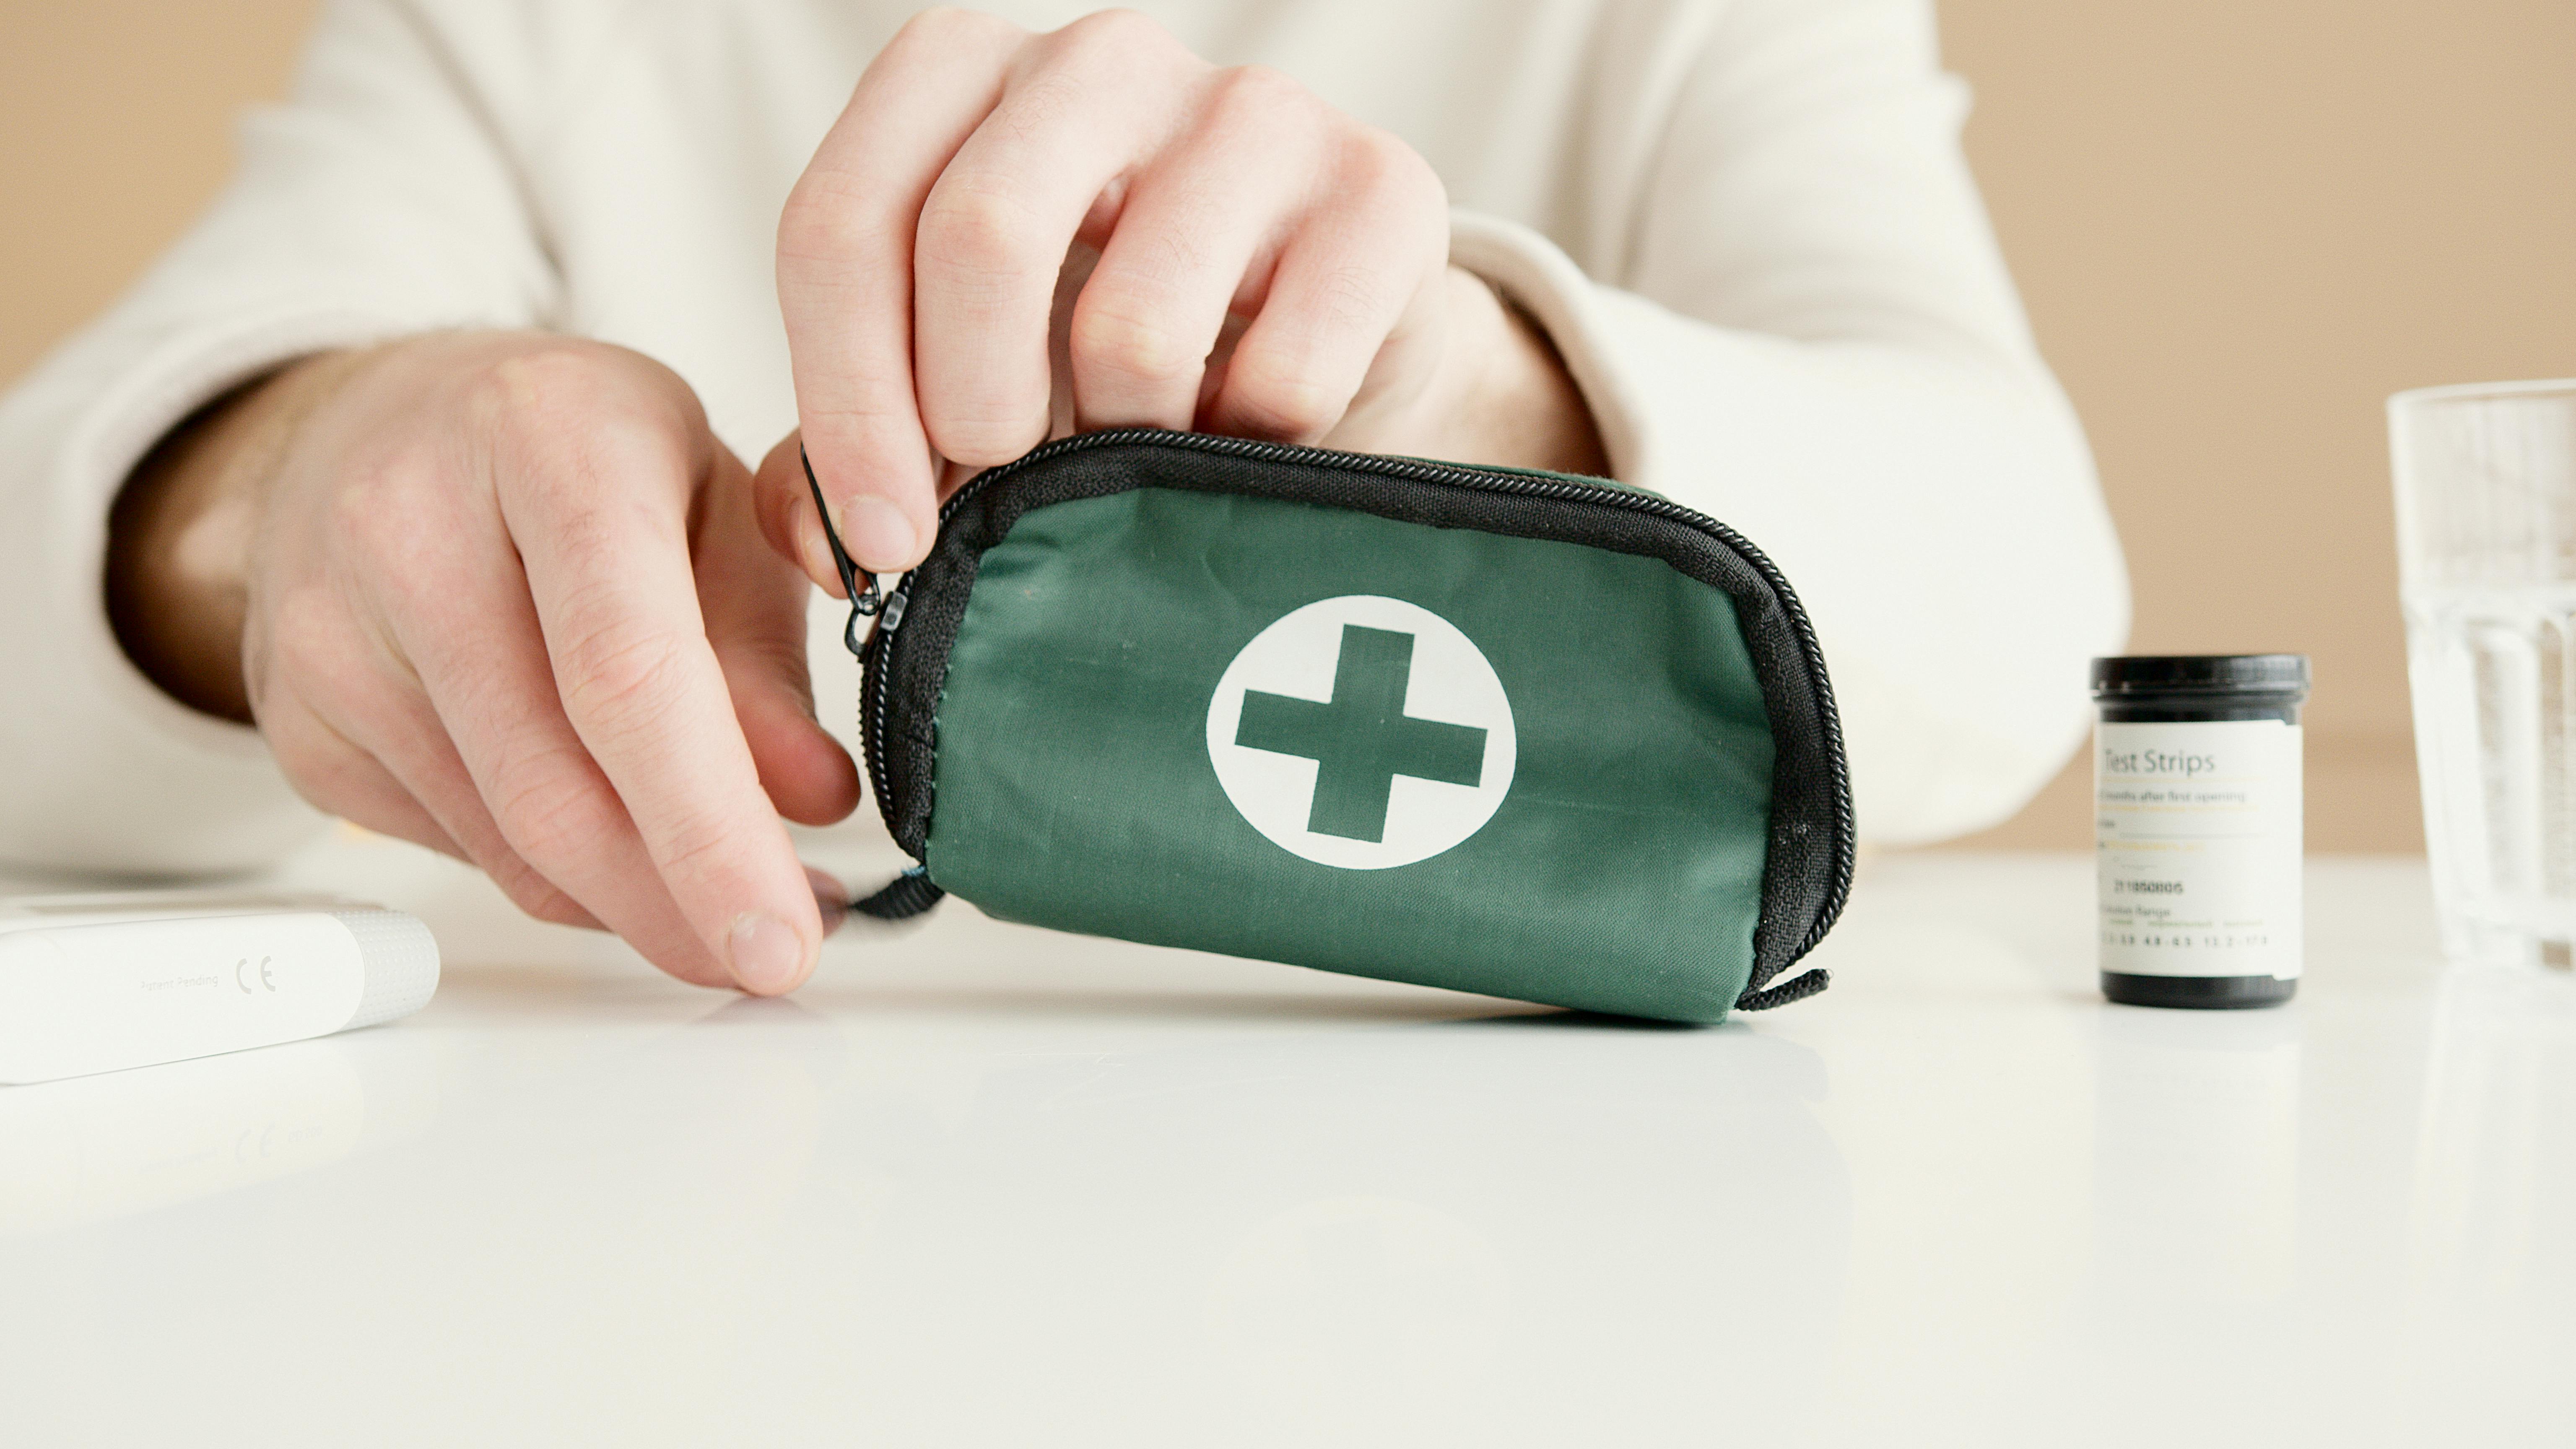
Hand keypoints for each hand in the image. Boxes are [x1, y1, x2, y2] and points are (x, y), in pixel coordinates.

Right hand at [107, 333, 859, 992]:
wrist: (372, 423)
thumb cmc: (574, 454)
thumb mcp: (713, 500)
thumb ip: (766, 649)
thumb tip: (810, 799)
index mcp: (549, 439)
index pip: (629, 670)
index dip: (711, 827)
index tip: (783, 932)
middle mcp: (412, 525)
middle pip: (556, 786)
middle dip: (680, 905)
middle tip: (775, 955)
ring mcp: (332, 631)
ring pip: (508, 843)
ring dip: (635, 903)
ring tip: (727, 903)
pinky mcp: (300, 718)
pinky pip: (460, 847)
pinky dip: (560, 876)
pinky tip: (622, 848)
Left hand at [768, 6, 1603, 584]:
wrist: (1320, 330)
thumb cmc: (1098, 351)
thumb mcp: (958, 367)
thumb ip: (858, 439)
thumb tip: (827, 540)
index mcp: (961, 72)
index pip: (844, 222)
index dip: (844, 400)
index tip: (882, 542)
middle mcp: (1102, 59)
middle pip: (981, 235)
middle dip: (970, 410)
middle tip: (1001, 491)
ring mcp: (1253, 110)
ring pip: (1137, 326)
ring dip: (1123, 447)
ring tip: (1137, 457)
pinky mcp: (1385, 189)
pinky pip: (1284, 376)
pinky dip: (1249, 449)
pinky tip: (1240, 438)